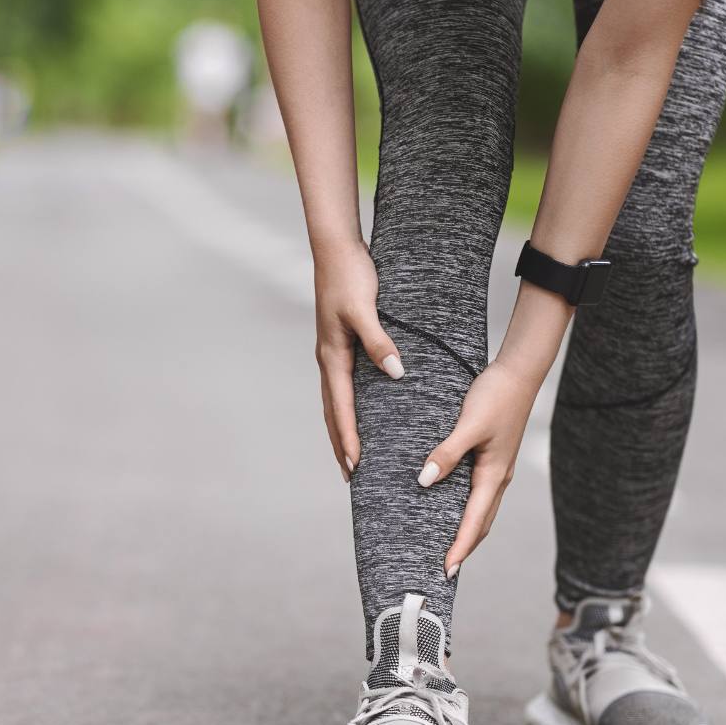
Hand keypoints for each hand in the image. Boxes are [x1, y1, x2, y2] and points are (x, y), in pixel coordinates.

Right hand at [314, 238, 402, 480]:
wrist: (336, 249)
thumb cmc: (350, 277)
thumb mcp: (365, 310)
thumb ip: (379, 342)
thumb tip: (395, 373)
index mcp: (333, 355)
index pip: (342, 407)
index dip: (348, 437)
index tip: (355, 465)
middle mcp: (329, 358)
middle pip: (333, 412)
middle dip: (340, 444)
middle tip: (350, 475)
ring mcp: (332, 352)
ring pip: (335, 401)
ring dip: (341, 429)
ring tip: (349, 454)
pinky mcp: (340, 343)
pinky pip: (343, 385)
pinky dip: (347, 406)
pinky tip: (358, 412)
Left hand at [417, 358, 541, 575]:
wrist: (518, 373)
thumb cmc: (496, 397)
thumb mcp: (469, 425)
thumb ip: (447, 453)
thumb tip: (425, 481)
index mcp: (494, 475)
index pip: (474, 522)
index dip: (460, 548)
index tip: (446, 571)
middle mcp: (498, 477)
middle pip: (480, 523)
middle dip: (464, 548)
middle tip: (444, 571)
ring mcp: (497, 468)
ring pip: (481, 509)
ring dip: (466, 531)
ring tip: (447, 548)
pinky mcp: (493, 457)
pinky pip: (479, 493)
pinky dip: (467, 509)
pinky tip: (450, 506)